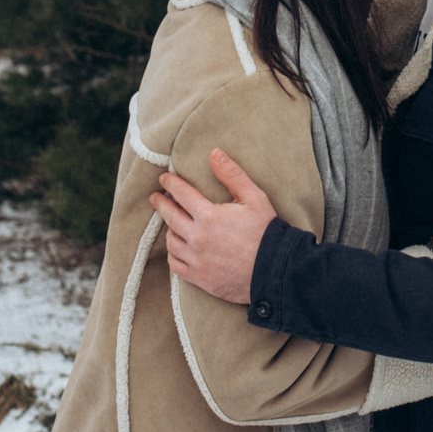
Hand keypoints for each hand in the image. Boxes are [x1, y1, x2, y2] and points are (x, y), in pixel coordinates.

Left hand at [152, 149, 277, 307]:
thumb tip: (214, 153)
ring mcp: (197, 260)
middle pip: (170, 217)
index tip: (164, 179)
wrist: (276, 269)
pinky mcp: (199, 278)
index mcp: (209, 216)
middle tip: (156, 198)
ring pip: (171, 242)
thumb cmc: (266, 231)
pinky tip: (175, 249)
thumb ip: (232, 174)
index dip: (171, 184)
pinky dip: (172, 255)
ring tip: (171, 223)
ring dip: (169, 229)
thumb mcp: (254, 197)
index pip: (182, 194)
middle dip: (161, 204)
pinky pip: (176, 265)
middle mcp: (198, 238)